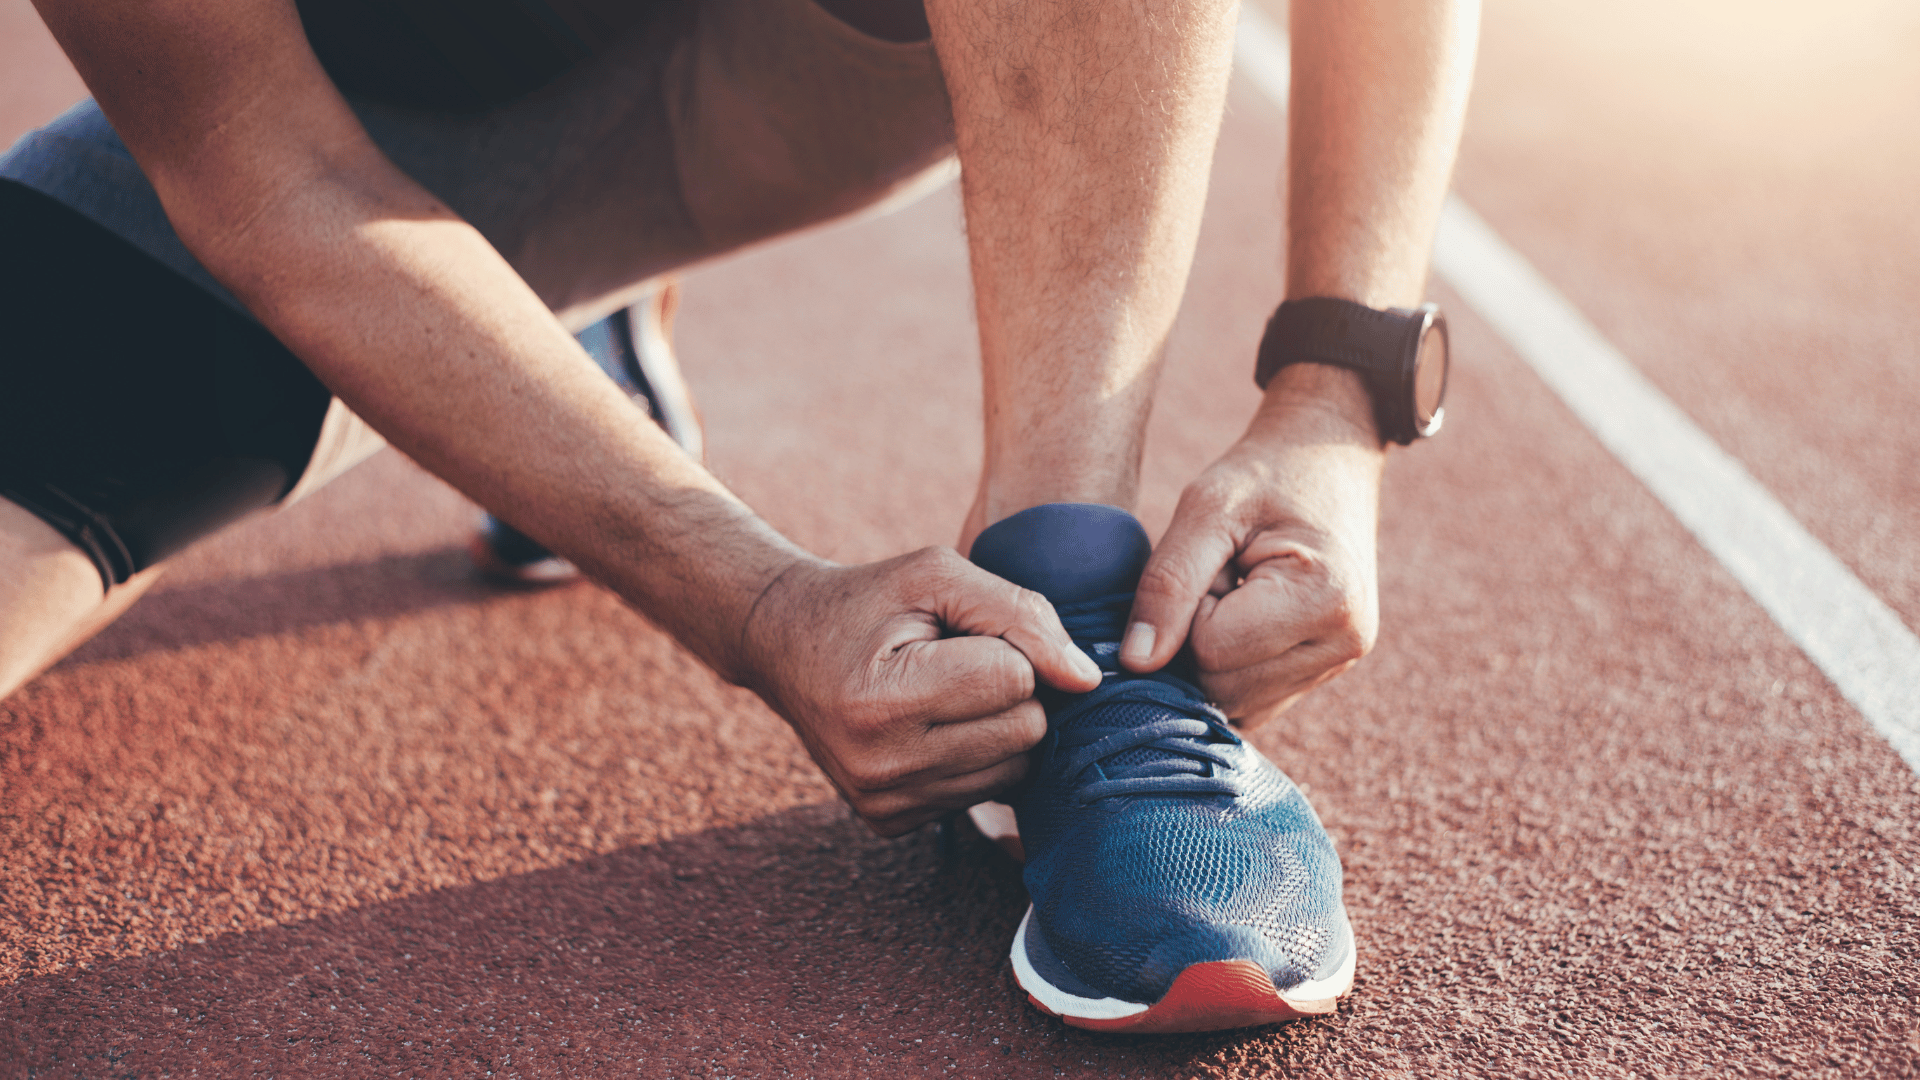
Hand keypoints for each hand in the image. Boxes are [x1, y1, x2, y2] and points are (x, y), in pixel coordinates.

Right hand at [741, 547, 1101, 835]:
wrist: (783, 643)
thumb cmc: (868, 600)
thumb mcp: (937, 576)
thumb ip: (1021, 614)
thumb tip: (1087, 680)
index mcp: (882, 702)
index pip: (1014, 680)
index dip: (1005, 644)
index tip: (959, 633)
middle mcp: (880, 766)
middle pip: (1024, 731)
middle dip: (1010, 687)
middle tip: (954, 660)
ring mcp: (883, 802)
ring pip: (1015, 770)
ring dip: (998, 724)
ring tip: (944, 691)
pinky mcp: (888, 822)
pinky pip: (984, 792)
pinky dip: (973, 754)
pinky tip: (931, 724)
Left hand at [1122, 365, 1385, 727]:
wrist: (1327, 459)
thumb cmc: (1265, 473)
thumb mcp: (1205, 508)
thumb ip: (1167, 584)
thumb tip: (1135, 662)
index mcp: (1325, 599)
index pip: (1210, 651)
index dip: (1188, 610)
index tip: (1211, 562)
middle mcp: (1344, 645)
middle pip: (1223, 688)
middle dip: (1197, 640)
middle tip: (1220, 577)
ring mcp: (1339, 665)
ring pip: (1234, 704)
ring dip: (1212, 657)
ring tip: (1235, 593)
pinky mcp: (1324, 673)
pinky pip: (1252, 703)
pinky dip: (1229, 670)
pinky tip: (1241, 620)